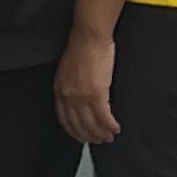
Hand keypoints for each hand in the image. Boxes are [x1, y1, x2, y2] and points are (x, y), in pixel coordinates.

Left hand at [54, 31, 117, 147]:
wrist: (89, 36)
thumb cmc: (81, 46)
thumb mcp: (68, 69)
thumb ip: (71, 85)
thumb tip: (79, 95)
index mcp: (60, 90)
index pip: (65, 119)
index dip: (74, 131)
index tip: (82, 136)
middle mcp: (68, 97)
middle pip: (78, 125)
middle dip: (89, 136)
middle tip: (99, 140)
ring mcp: (82, 97)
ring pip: (91, 123)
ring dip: (101, 133)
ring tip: (109, 137)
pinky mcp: (97, 94)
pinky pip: (104, 116)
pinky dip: (110, 125)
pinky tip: (116, 128)